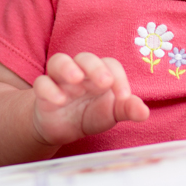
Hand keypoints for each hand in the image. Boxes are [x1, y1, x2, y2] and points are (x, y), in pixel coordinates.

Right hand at [32, 52, 148, 145]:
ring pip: (59, 61)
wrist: (61, 127)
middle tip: (104, 82)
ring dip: (67, 68)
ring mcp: (59, 80)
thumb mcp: (111, 114)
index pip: (110, 64)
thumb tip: (144, 112)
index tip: (124, 98)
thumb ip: (127, 110)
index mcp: (99, 73)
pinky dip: (48, 89)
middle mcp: (80, 71)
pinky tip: (59, 100)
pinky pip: (41, 83)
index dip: (119, 78)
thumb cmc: (90, 113)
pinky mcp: (42, 92)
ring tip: (76, 80)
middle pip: (85, 57)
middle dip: (95, 67)